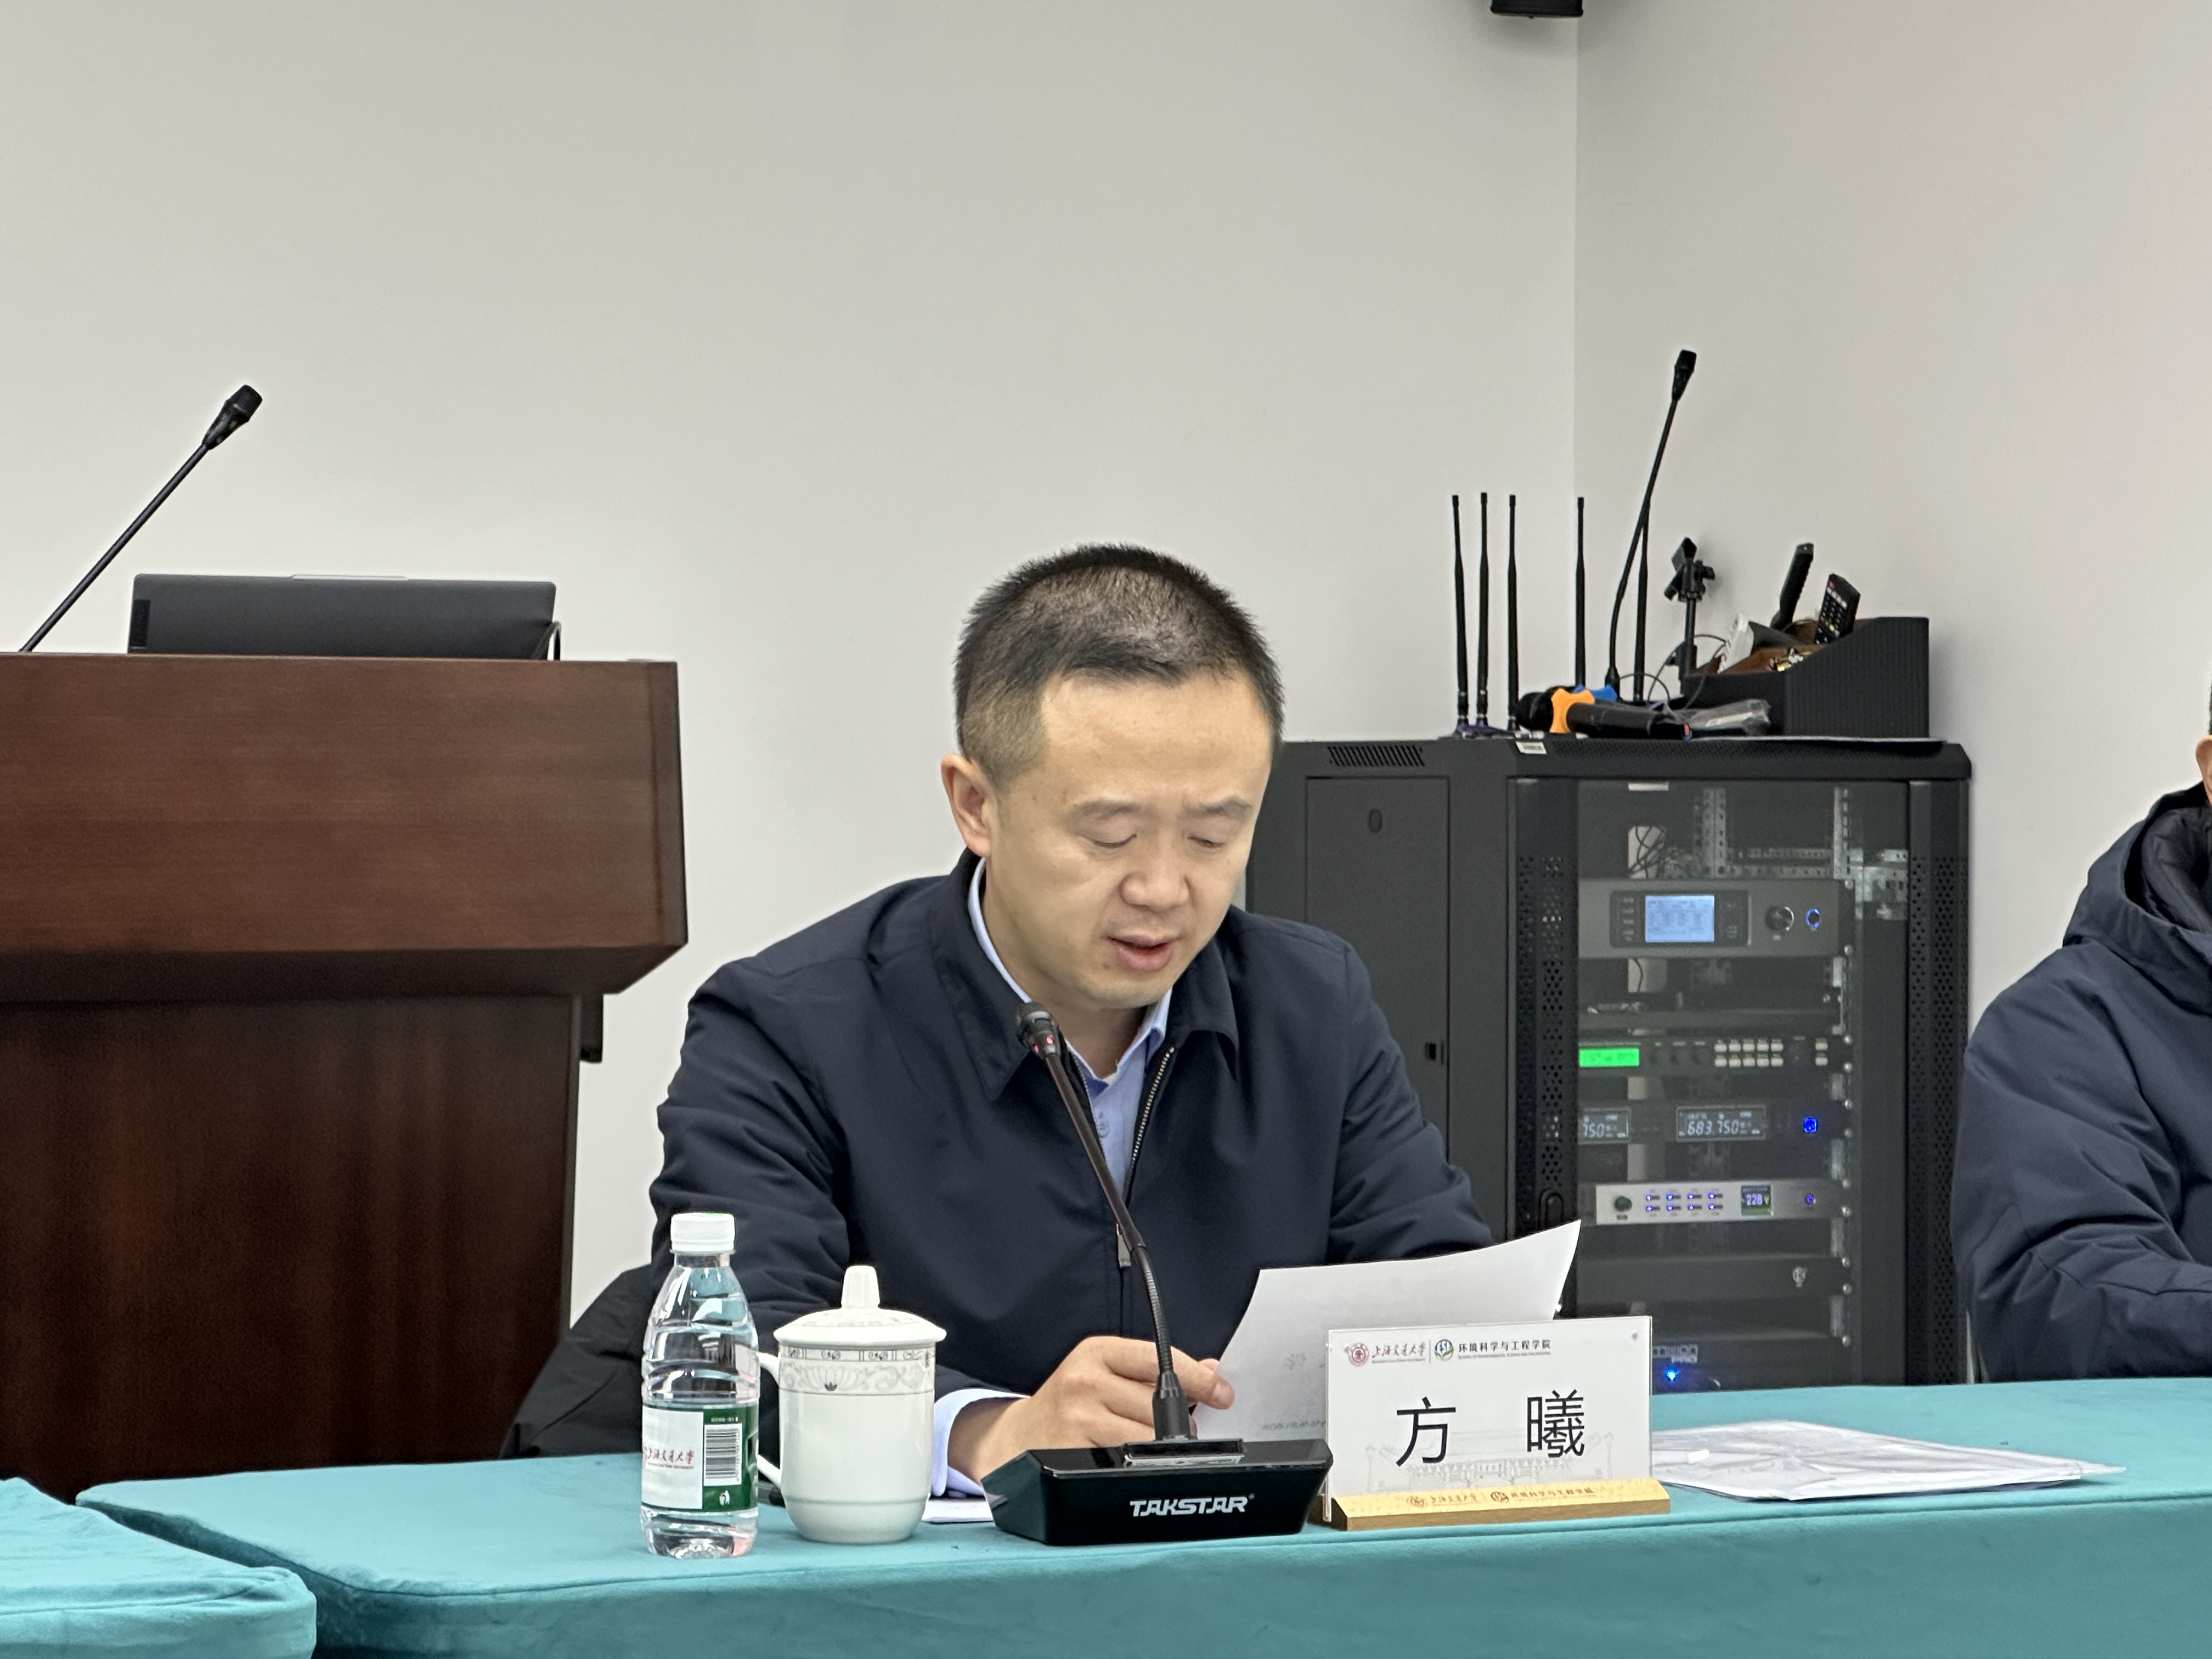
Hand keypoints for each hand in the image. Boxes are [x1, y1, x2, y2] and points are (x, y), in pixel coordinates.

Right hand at [947, 1336, 1234, 1482]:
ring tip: (1146, 1445)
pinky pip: (1125, 1460)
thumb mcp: (1105, 1373)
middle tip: (1176, 1431)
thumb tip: (1210, 1369)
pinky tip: (1124, 1458)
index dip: (1198, 1378)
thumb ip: (1155, 1371)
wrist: (1016, 1438)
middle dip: (1179, 1423)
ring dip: (1160, 1447)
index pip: (1158, 1359)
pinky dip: (1135, 1463)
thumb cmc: (1068, 1404)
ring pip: (1146, 1436)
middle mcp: (1084, 1379)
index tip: (1222, 1392)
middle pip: (1158, 1404)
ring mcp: (1078, 1416)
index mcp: (1096, 1352)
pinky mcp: (1073, 1450)